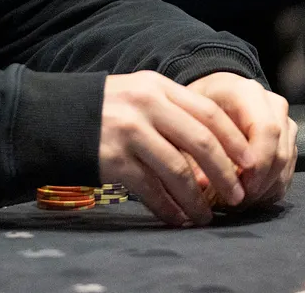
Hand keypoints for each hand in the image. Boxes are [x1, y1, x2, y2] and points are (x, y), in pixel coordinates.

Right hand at [99, 70, 251, 226]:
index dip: (233, 140)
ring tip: (206, 216)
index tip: (250, 163)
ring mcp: (129, 131)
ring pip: (178, 170)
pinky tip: (177, 218)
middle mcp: (146, 105)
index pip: (208, 111)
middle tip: (237, 196)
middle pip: (199, 141)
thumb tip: (218, 147)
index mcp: (158, 86)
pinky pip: (151, 189)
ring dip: (197, 198)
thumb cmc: (106, 109)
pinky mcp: (114, 158)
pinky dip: (168, 207)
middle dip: (224, 173)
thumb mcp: (140, 95)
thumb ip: (174, 111)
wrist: (54, 116)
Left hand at [187, 72, 295, 206]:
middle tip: (236, 201)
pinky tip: (249, 194)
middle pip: (279, 152)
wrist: (213, 93)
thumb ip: (194, 148)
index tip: (239, 187)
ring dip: (265, 188)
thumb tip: (201, 184)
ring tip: (238, 199)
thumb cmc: (199, 105)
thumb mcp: (188, 118)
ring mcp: (284, 120)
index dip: (257, 164)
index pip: (266, 131)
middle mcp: (271, 104)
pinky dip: (271, 186)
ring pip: (286, 163)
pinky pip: (288, 169)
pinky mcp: (288, 137)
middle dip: (260, 183)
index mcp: (247, 93)